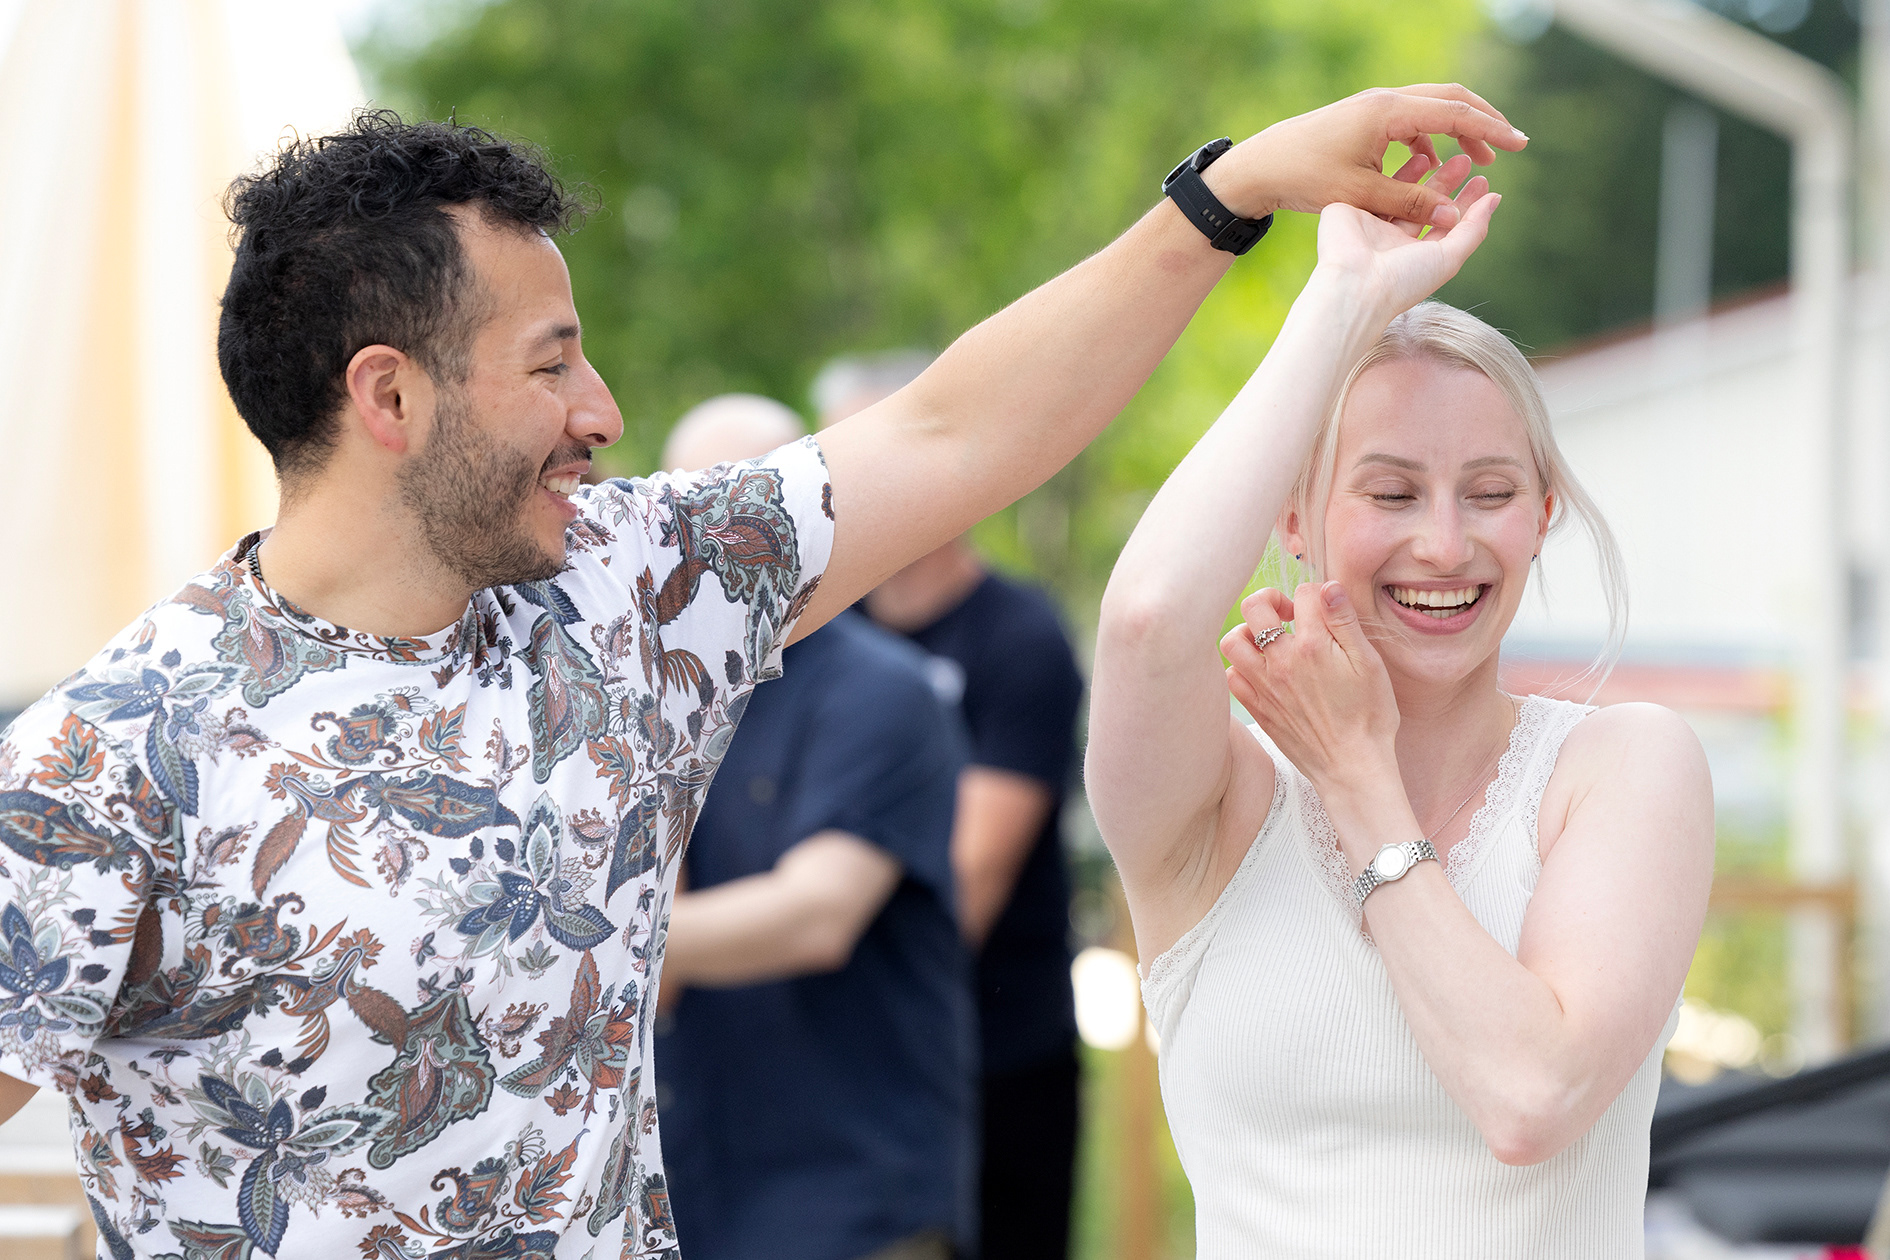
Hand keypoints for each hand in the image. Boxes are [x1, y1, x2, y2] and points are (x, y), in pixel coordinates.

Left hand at [1207, 84, 1525, 225]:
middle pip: (1450, 99)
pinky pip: (1411, 121)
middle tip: (1510, 145)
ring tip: (1479, 159)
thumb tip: (1455, 214)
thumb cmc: (1307, 178)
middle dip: (1483, 121)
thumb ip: (1412, 202)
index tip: (1520, 146)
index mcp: (1389, 112)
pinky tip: (1435, 165)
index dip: (1491, 130)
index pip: (1455, 114)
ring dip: (1458, 130)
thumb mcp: (1363, 196)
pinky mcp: (1365, 119)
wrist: (1263, 165)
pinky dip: (1431, 138)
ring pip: (1432, 108)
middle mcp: (1385, 101)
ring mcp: (1375, 107)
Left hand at [1219, 582, 1399, 800]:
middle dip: (1271, 600)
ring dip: (1248, 632)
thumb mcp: (1369, 664)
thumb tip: (1328, 587)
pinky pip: (1231, 676)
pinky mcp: (1257, 708)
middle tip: (1288, 613)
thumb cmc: (1370, 716)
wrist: (1353, 768)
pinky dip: (1241, 666)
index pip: (1303, 593)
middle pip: (1254, 607)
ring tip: (1269, 639)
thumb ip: (1345, 622)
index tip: (1324, 608)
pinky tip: (1262, 669)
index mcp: (1312, 645)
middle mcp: (1281, 662)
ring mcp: (1264, 686)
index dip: (1316, 593)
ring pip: (1232, 641)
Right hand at [1312, 160, 1499, 322]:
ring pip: (1405, 195)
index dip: (1466, 203)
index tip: (1482, 181)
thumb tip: (1495, 199)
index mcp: (1417, 258)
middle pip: (1427, 207)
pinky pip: (1381, 187)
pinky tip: (1419, 156)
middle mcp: (1396, 243)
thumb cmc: (1402, 279)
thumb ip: (1473, 228)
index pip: (1446, 226)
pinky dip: (1401, 172)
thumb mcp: (1449, 257)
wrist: (1354, 283)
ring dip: (1425, 175)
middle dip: (1448, 184)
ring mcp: (1375, 226)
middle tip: (1465, 161)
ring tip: (1443, 155)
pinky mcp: (1356, 211)